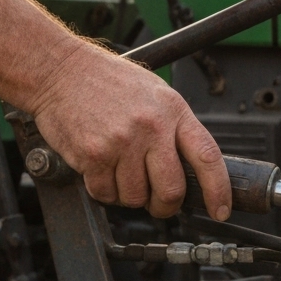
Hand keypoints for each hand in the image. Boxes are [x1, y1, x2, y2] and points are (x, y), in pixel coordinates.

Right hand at [30, 44, 230, 219]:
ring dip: (129, 196)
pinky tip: (100, 169)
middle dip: (166, 206)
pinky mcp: (94, 155)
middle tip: (157, 203)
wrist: (59, 70)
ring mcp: (122, 142)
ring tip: (120, 171)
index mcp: (173, 111)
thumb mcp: (155, 94)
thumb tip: (193, 170)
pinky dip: (104, 190)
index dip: (218, 190)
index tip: (221, 210)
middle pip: (171, 190)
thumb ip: (175, 129)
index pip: (208, 157)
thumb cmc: (107, 82)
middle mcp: (151, 127)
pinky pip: (106, 194)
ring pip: (136, 198)